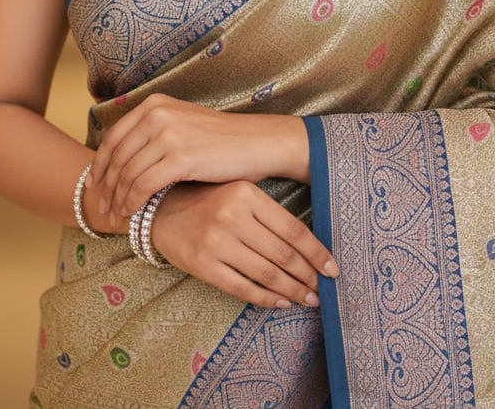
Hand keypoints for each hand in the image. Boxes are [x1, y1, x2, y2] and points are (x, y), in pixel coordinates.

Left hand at [86, 93, 309, 223]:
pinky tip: (132, 214)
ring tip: (115, 216)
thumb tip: (122, 160)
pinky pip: (143, 185)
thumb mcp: (182, 124)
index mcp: (156, 104)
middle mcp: (158, 114)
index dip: (100, 164)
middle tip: (101, 208)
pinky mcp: (180, 157)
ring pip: (127, 173)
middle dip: (105, 186)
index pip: (114, 137)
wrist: (258, 142)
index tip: (93, 185)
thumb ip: (154, 134)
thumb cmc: (222, 140)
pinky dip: (133, 203)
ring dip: (117, 198)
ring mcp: (169, 134)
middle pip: (117, 156)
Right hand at [151, 180, 337, 308]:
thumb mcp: (239, 192)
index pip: (293, 229)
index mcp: (247, 193)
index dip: (317, 253)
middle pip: (283, 255)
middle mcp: (233, 216)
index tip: (333, 269)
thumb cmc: (208, 200)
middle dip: (309, 277)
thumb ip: (269, 213)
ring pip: (267, 274)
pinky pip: (243, 288)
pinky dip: (266, 298)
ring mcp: (216, 242)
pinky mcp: (203, 265)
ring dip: (292, 291)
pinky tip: (280, 302)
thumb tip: (309, 246)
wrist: (160, 209)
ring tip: (309, 300)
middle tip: (323, 290)